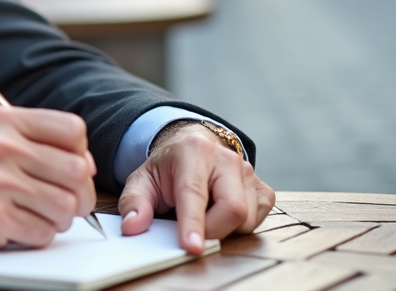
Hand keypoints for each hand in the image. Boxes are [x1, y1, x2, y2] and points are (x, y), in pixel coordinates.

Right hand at [0, 106, 96, 251]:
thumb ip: (29, 139)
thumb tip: (84, 162)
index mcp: (3, 121)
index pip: (72, 130)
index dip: (80, 154)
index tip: (72, 168)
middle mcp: (1, 147)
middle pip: (77, 171)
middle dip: (79, 194)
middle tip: (66, 202)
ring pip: (65, 206)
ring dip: (57, 218)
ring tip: (35, 214)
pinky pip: (43, 233)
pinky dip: (36, 235)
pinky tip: (15, 227)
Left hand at [118, 121, 274, 254]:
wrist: (193, 149)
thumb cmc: (168, 168)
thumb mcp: (142, 180)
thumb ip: (133, 203)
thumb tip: (132, 226)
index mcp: (193, 151)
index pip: (194, 192)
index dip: (193, 222)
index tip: (192, 247)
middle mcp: (226, 158)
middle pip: (232, 208)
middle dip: (212, 231)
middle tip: (192, 232)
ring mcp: (249, 172)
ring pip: (247, 219)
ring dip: (225, 229)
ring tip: (205, 214)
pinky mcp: (263, 189)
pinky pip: (259, 220)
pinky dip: (240, 227)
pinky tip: (222, 214)